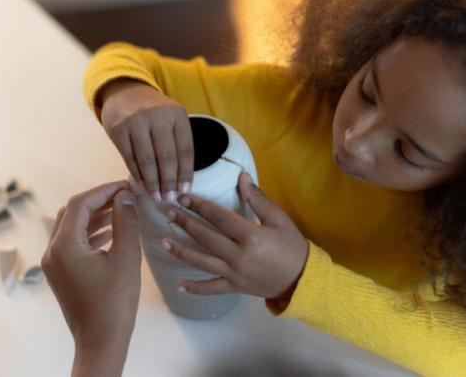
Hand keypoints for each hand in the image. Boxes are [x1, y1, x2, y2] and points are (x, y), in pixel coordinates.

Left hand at [41, 181, 141, 376]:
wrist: (100, 340)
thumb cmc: (115, 302)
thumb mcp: (126, 257)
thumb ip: (126, 222)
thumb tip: (125, 196)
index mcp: (64, 245)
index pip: (81, 203)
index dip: (104, 190)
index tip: (126, 185)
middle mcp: (52, 251)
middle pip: (72, 212)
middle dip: (99, 200)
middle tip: (124, 196)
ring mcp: (54, 263)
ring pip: (72, 227)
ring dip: (95, 216)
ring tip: (122, 210)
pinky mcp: (60, 273)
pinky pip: (72, 243)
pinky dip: (90, 232)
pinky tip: (111, 233)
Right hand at [100, 78, 193, 202]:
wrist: (125, 91)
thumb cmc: (154, 112)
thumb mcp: (171, 119)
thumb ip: (177, 143)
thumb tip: (181, 182)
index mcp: (177, 114)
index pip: (185, 149)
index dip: (186, 173)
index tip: (185, 191)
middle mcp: (158, 116)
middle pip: (167, 156)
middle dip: (169, 182)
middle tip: (169, 199)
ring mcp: (136, 121)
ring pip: (147, 159)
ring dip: (152, 182)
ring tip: (156, 197)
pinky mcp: (118, 128)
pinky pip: (129, 158)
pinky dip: (137, 174)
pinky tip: (142, 185)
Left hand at [161, 172, 308, 299]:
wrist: (302, 279)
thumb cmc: (292, 246)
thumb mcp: (279, 219)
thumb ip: (258, 199)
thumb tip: (242, 177)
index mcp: (250, 235)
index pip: (218, 217)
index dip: (198, 205)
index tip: (183, 197)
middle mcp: (238, 255)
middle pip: (205, 236)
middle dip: (185, 223)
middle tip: (168, 212)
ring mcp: (234, 273)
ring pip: (202, 261)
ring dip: (181, 251)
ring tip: (163, 241)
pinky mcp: (234, 287)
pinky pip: (211, 288)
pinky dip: (195, 288)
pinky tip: (179, 285)